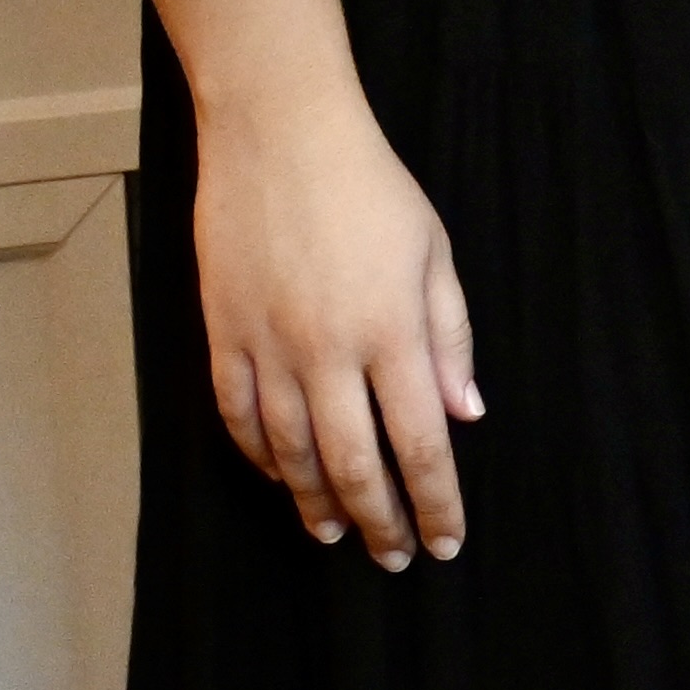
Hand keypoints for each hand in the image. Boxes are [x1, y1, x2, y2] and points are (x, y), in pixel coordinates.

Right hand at [189, 80, 482, 564]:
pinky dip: (259, 457)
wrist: (279, 133)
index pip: (419, 443)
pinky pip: (238, 416)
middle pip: (354, 465)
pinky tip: (279, 476)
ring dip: (315, 502)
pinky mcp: (224, 333)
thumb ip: (449, 337)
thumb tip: (465, 415)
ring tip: (333, 532)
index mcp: (391, 331)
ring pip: (291, 453)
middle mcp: (327, 351)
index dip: (435, 502)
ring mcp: (268, 346)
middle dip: (379, 521)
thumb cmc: (370, 187)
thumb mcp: (433, 252)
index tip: (446, 541)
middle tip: (394, 556)